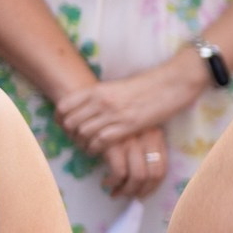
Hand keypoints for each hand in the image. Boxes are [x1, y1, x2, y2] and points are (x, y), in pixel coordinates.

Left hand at [56, 57, 204, 152]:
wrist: (173, 83)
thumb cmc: (150, 84)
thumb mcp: (119, 86)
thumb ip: (102, 96)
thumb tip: (89, 109)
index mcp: (98, 89)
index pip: (64, 105)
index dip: (60, 119)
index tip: (65, 125)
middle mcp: (101, 101)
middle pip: (71, 122)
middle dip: (70, 134)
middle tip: (77, 139)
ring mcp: (114, 114)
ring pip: (83, 133)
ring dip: (82, 143)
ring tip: (87, 146)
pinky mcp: (127, 126)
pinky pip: (100, 141)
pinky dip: (95, 148)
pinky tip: (98, 149)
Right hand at [101, 127, 167, 199]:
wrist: (89, 110)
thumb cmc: (114, 124)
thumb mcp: (136, 132)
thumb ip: (143, 150)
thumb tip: (144, 181)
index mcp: (156, 136)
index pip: (163, 168)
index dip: (153, 186)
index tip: (143, 193)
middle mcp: (147, 138)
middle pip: (153, 175)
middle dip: (141, 191)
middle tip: (130, 196)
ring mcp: (131, 141)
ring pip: (138, 177)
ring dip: (127, 190)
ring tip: (117, 192)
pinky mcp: (114, 144)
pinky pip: (119, 173)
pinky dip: (113, 183)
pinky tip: (106, 182)